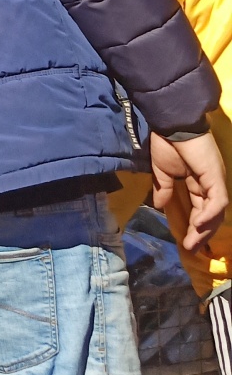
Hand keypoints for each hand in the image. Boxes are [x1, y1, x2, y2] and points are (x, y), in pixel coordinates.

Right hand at [149, 130, 228, 251]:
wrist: (171, 125)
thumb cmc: (166, 143)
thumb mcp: (161, 171)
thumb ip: (164, 189)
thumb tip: (158, 206)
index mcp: (198, 182)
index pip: (200, 209)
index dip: (194, 226)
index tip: (185, 243)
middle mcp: (210, 184)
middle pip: (211, 215)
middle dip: (201, 233)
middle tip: (191, 249)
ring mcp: (214, 181)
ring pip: (216, 211)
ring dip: (205, 229)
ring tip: (193, 242)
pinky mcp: (215, 177)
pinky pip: (217, 201)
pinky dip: (209, 215)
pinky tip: (199, 225)